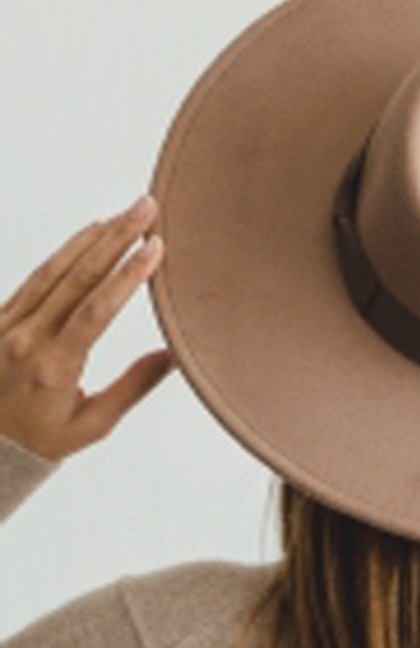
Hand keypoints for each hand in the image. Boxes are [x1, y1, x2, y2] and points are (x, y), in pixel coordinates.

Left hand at [0, 195, 174, 462]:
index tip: (154, 247)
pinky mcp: (0, 317)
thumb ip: (133, 387)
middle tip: (146, 208)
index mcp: (54, 368)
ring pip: (53, 270)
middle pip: (76, 277)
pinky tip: (88, 234)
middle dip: (116, 238)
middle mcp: (26, 339)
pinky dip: (65, 251)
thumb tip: (174, 355)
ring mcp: (8, 324)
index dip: (127, 276)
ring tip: (123, 213)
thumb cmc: (40, 439)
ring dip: (92, 237)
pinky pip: (36, 276)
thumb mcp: (93, 424)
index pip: (95, 311)